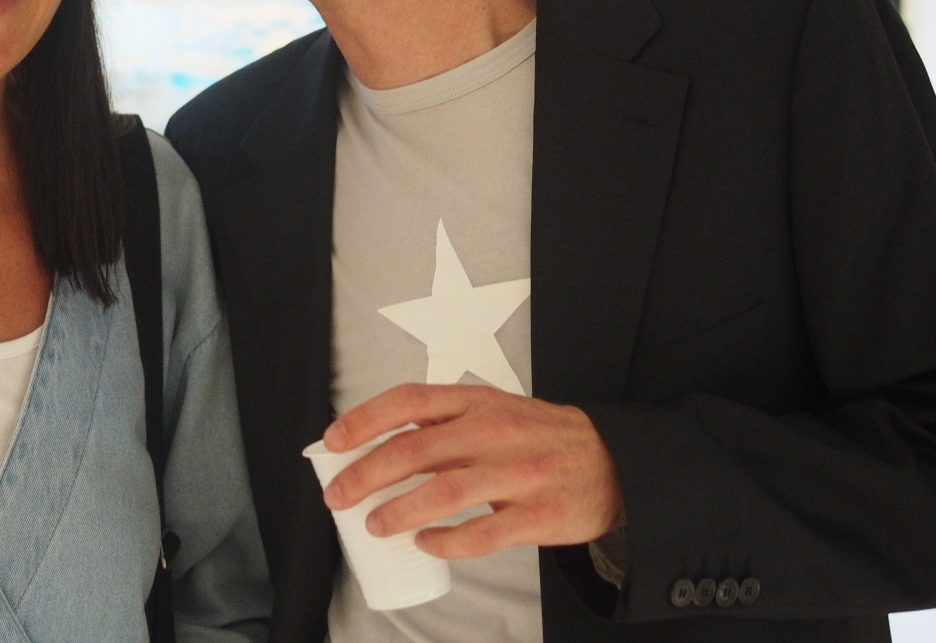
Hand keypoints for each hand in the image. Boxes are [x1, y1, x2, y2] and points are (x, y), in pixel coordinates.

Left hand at [321, 383, 624, 560]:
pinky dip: (446, 542)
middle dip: (366, 475)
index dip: (364, 420)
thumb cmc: (538, 437)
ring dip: (399, 511)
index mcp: (476, 401)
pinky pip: (481, 534)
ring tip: (376, 524)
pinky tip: (426, 543)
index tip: (332, 442)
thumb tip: (377, 447)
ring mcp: (518, 473)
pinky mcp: (539, 514)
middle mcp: (493, 432)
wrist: (611, 462)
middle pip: (414, 451)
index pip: (408, 402)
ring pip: (442, 493)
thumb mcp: (491, 412)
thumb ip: (442, 425)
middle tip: (339, 496)